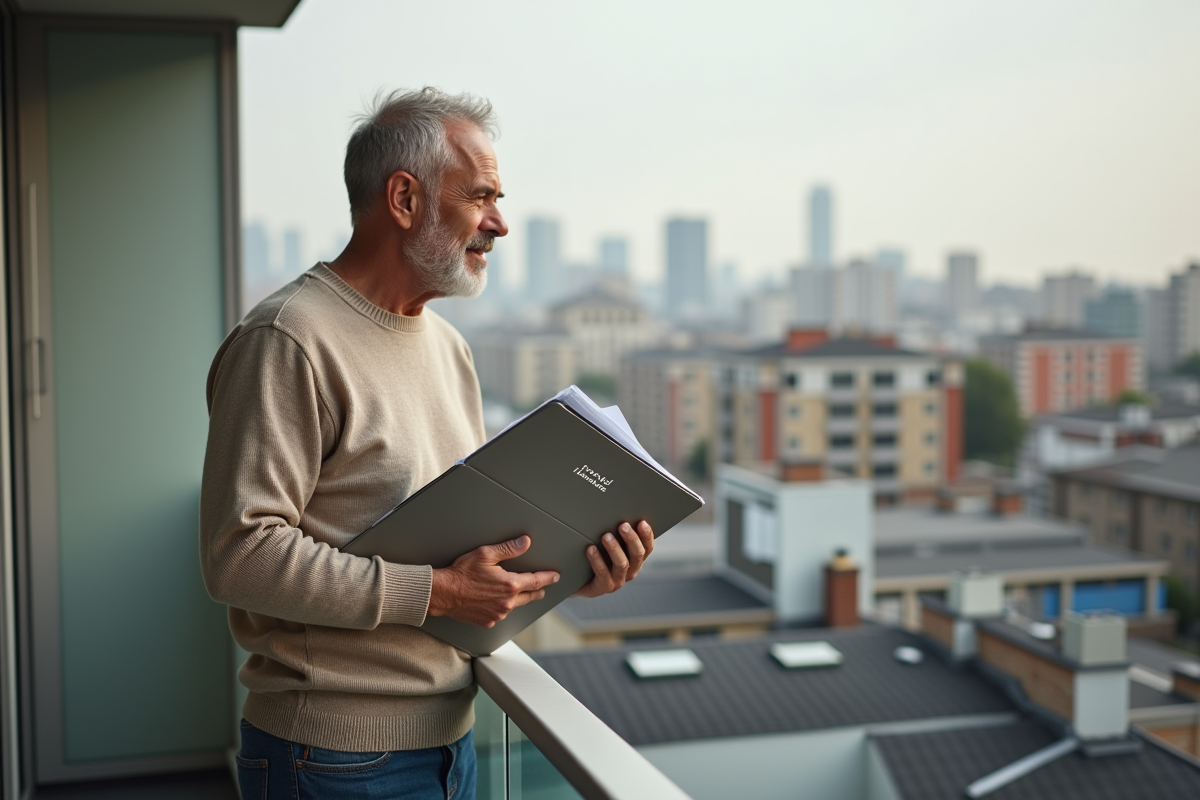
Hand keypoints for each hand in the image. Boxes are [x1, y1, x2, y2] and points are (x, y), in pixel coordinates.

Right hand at [428, 535, 559, 627]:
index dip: (548, 578)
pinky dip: (502, 607)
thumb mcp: (485, 554)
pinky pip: (500, 614)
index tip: (555, 576)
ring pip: (515, 606)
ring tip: (518, 593)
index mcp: (510, 585)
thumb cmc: (461, 573)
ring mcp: (498, 614)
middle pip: (530, 596)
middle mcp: (507, 602)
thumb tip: (526, 542)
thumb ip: (508, 549)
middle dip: (537, 590)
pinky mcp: (488, 621)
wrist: (443, 593)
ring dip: (519, 599)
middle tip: (542, 587)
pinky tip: (497, 602)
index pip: (536, 581)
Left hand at [573, 520, 653, 598]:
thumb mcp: (609, 543)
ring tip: (606, 536)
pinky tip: (590, 549)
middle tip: (623, 525)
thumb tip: (618, 512)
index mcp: (635, 559)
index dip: (647, 535)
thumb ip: (617, 533)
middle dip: (631, 539)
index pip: (647, 548)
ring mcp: (617, 580)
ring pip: (622, 564)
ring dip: (615, 548)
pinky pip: (602, 573)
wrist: (577, 578)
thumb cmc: (596, 555)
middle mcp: (630, 571)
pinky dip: (597, 560)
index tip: (642, 522)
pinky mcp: (603, 587)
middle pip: (637, 555)